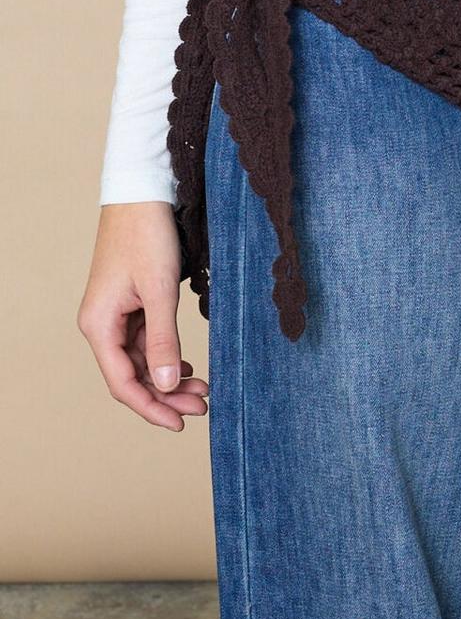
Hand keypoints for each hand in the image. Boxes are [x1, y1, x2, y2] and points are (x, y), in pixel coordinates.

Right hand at [78, 203, 208, 430]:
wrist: (142, 194)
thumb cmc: (147, 236)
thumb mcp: (160, 291)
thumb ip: (163, 340)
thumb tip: (165, 385)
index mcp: (99, 326)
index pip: (123, 383)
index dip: (151, 408)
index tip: (181, 423)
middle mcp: (101, 325)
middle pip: (132, 376)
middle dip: (166, 395)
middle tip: (203, 405)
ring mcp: (115, 315)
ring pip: (141, 360)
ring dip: (168, 377)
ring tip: (202, 388)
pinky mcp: (129, 305)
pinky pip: (145, 342)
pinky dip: (166, 356)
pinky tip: (186, 366)